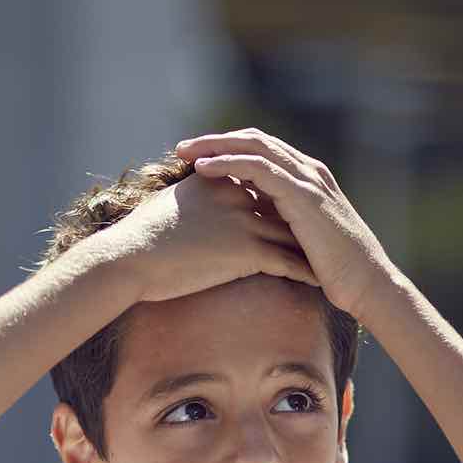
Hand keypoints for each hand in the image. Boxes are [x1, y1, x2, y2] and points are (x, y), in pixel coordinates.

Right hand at [88, 169, 318, 303]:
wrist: (129, 258)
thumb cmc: (140, 237)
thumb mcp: (170, 204)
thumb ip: (192, 198)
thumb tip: (193, 207)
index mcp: (219, 179)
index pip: (260, 184)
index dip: (280, 200)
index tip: (297, 214)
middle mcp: (238, 194)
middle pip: (283, 205)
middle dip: (306, 219)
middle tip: (327, 235)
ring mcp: (245, 221)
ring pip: (292, 233)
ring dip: (314, 247)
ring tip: (333, 260)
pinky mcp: (247, 250)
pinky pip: (288, 262)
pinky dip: (308, 272)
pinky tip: (321, 283)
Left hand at [174, 129, 393, 319]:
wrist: (367, 285)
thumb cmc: (336, 273)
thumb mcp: (302, 241)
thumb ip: (282, 226)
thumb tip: (251, 231)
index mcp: (307, 179)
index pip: (263, 151)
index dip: (229, 149)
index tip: (196, 157)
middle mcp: (308, 172)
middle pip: (254, 141)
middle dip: (216, 141)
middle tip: (183, 147)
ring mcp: (307, 180)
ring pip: (253, 147)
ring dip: (215, 146)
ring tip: (184, 152)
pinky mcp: (302, 195)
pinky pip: (257, 168)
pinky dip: (227, 163)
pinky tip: (203, 168)